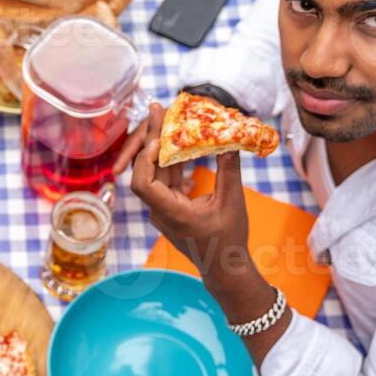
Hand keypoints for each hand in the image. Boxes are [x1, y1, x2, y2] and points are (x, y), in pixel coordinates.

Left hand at [129, 107, 249, 281]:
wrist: (224, 267)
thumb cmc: (228, 239)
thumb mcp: (232, 201)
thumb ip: (229, 169)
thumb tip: (230, 138)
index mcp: (170, 213)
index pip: (143, 184)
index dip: (145, 159)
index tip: (157, 138)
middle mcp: (160, 210)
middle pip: (147, 170)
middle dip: (151, 138)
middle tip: (156, 109)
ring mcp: (163, 208)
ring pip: (156, 171)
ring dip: (161, 145)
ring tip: (166, 116)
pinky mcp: (170, 206)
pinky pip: (167, 178)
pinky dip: (173, 159)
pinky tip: (178, 138)